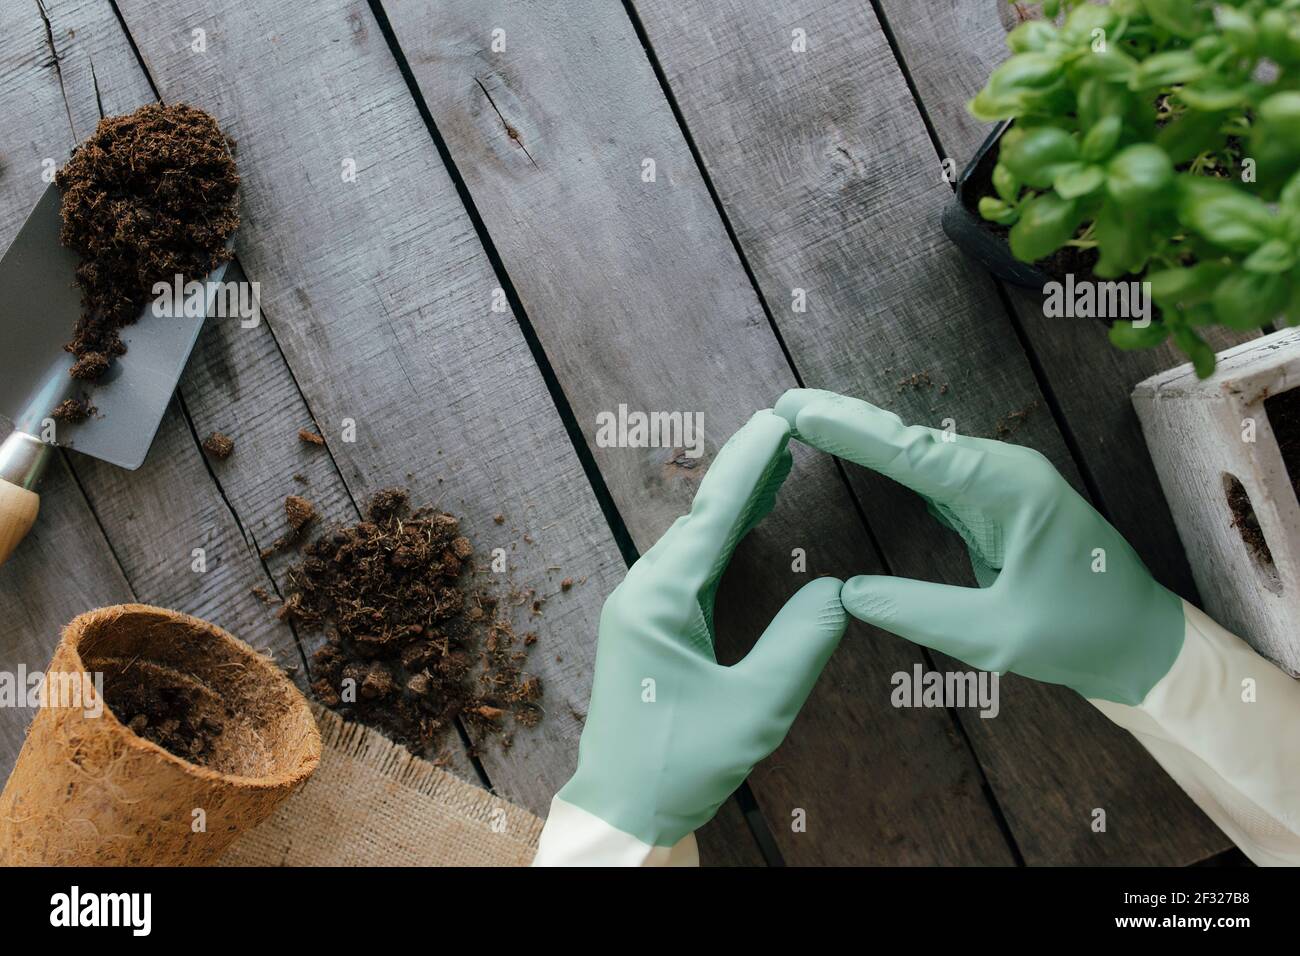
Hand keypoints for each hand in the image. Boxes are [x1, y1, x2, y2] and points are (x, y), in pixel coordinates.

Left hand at [556, 410, 846, 848]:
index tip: (777, 420)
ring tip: (775, 465)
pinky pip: (687, 565)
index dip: (750, 465)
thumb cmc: (681, 765)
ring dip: (732, 502)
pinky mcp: (644, 625)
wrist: (622, 807)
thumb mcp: (756, 709)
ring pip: (691, 539)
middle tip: (785, 429)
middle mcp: (641, 592)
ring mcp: (638, 607)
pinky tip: (742, 527)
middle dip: (744, 472)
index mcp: (660, 601)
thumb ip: (800, 645)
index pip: (712, 517)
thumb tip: (837, 590)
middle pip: (700, 518)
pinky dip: (719, 537)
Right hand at [775, 389, 1183, 704]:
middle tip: (787, 404)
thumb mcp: (995, 636)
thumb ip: (919, 611)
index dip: (852, 432)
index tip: (800, 410)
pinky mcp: (996, 501)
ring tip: (806, 418)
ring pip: (920, 451)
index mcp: (1012, 489)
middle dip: (848, 420)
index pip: (915, 454)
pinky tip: (857, 448)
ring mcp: (1002, 482)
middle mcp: (1006, 471)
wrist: (1143, 641)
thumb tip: (846, 593)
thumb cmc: (1081, 636)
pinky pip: (932, 474)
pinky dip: (889, 460)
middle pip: (912, 439)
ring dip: (865, 435)